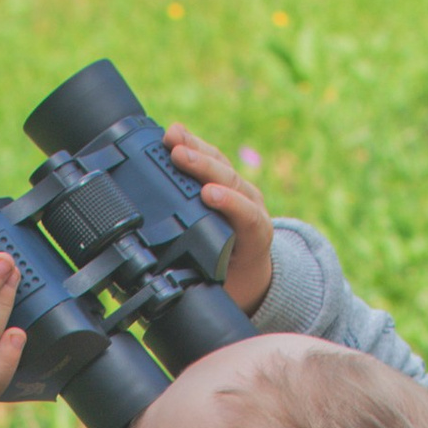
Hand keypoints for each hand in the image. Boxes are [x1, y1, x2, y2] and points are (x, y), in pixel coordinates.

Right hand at [165, 128, 273, 313]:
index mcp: (255, 236)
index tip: (209, 196)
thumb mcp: (224, 287)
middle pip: (232, 180)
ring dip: (196, 149)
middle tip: (180, 157)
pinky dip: (193, 146)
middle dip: (205, 166)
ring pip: (221, 165)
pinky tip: (174, 134)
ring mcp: (238, 191)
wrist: (249, 268)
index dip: (231, 203)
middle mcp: (250, 207)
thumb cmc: (232, 278)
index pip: (248, 214)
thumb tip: (172, 293)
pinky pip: (211, 159)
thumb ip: (205, 283)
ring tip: (172, 138)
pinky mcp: (224, 180)